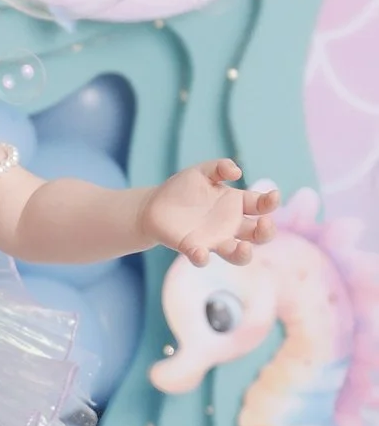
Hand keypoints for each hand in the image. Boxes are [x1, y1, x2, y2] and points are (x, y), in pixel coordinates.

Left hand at [137, 159, 278, 267]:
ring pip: (237, 255)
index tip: (273, 196)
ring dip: (243, 254)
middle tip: (264, 223)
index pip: (261, 206)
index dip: (270, 202)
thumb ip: (219, 167)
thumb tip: (237, 171)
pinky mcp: (193, 248)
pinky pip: (202, 258)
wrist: (154, 205)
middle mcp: (230, 225)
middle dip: (266, 231)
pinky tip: (201, 252)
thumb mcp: (201, 172)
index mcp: (236, 204)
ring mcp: (214, 240)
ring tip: (244, 248)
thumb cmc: (182, 188)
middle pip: (258, 235)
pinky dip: (202, 258)